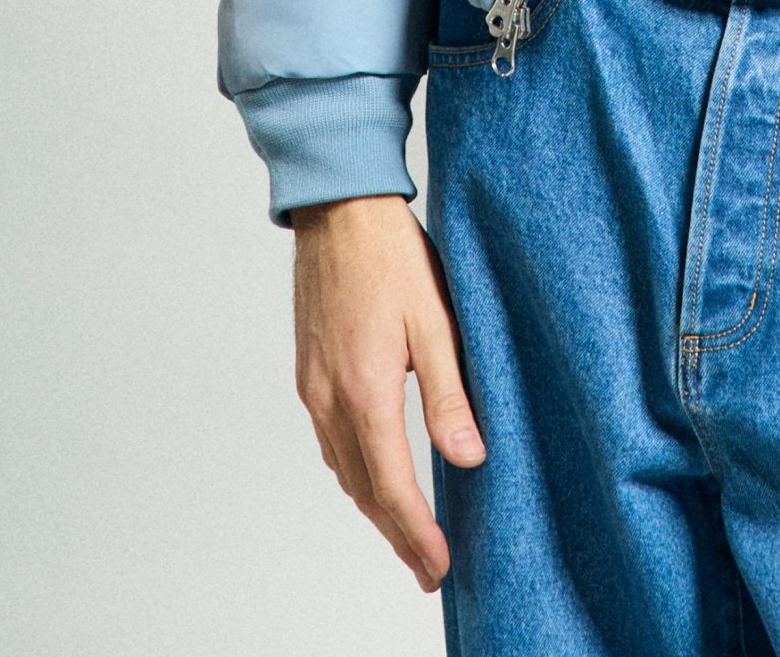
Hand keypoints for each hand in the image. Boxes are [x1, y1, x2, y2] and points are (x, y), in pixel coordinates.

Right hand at [288, 193, 483, 592]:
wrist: (339, 210)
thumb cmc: (393, 255)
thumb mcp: (437, 320)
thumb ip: (449, 394)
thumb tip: (470, 457)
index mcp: (365, 391)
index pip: (392, 487)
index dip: (417, 533)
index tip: (438, 567)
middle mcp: (330, 399)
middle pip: (364, 491)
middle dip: (397, 534)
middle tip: (427, 568)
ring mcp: (313, 387)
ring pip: (343, 470)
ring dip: (374, 507)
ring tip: (407, 533)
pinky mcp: (309, 372)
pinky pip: (330, 442)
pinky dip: (355, 472)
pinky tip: (375, 474)